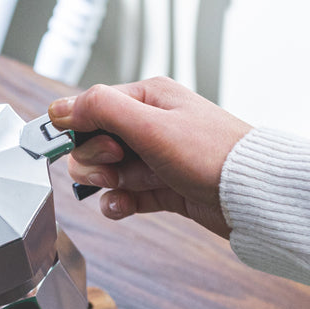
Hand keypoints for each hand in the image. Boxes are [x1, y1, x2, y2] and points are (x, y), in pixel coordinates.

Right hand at [49, 77, 251, 238]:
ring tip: (124, 190)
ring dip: (106, 185)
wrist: (248, 195)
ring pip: (108, 173)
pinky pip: (124, 196)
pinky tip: (122, 207)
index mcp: (146, 99)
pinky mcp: (159, 188)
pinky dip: (118, 204)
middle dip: (96, 162)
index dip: (82, 132)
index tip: (94, 146)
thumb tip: (60, 107)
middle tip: (115, 169)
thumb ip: (101, 110)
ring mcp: (153, 159)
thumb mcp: (150, 125)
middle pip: (95, 144)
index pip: (92, 109)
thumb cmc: (210, 154)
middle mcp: (149, 126)